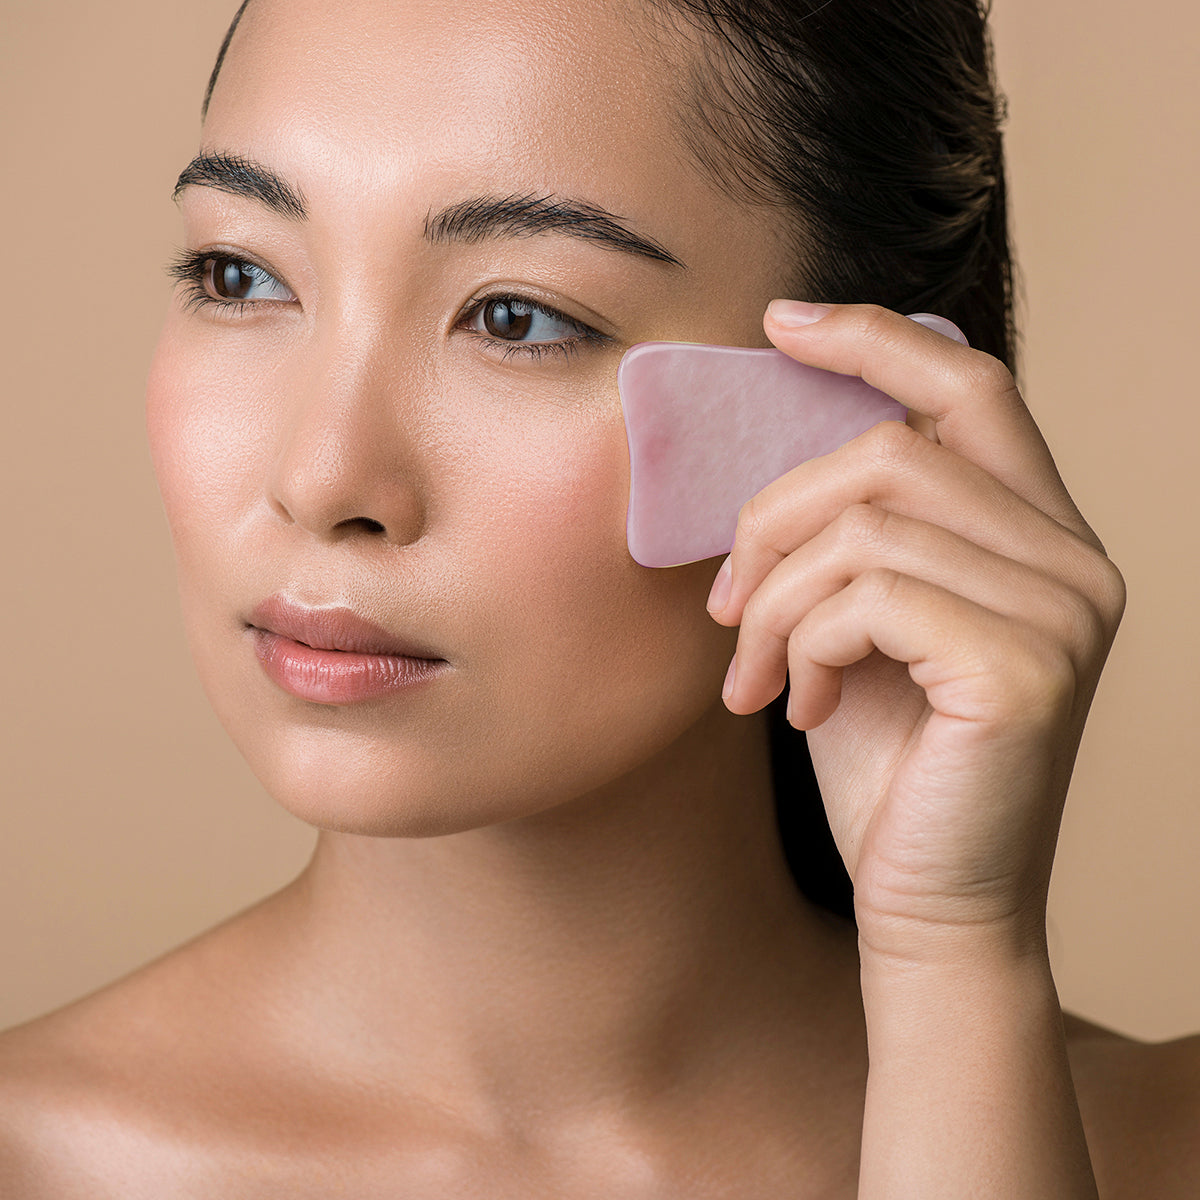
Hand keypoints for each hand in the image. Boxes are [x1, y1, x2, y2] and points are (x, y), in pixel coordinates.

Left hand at [707, 301, 1125, 962]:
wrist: (928, 902)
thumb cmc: (883, 762)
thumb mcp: (855, 622)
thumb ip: (846, 534)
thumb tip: (767, 447)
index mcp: (1036, 534)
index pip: (968, 384)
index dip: (874, 338)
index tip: (779, 324)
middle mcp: (1073, 558)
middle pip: (885, 450)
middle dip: (771, 518)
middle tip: (723, 603)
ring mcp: (1063, 610)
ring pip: (862, 523)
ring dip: (771, 599)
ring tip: (755, 672)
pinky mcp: (1025, 666)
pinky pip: (867, 594)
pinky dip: (800, 643)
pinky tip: (798, 706)